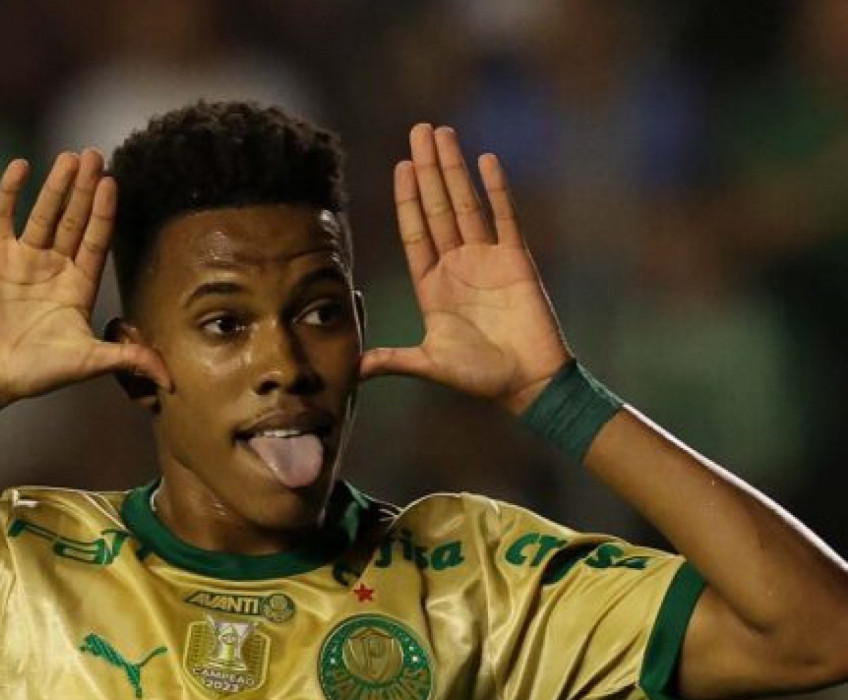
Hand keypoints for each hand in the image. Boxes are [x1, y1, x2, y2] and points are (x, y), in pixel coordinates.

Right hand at [0, 150, 170, 406]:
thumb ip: (128, 358)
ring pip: (43, 213)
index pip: (96, 241)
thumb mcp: (88, 362)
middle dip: (85, 189)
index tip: (113, 183)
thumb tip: (170, 380)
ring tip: (70, 156)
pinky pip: (2, 216)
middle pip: (74, 220)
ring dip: (56, 185)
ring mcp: (23, 259)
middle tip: (95, 154)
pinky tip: (21, 166)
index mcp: (78, 287)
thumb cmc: (35, 372)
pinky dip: (10, 191)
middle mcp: (54, 268)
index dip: (105, 213)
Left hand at [360, 125, 568, 413]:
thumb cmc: (481, 378)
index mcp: (432, 285)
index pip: (415, 232)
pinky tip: (485, 161)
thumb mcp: (428, 364)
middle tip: (418, 130)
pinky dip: (496, 190)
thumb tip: (352, 369)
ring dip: (454, 169)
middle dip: (428, 169)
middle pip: (437, 207)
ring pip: (466, 204)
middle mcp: (457, 265)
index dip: (407, 199)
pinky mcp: (517, 261)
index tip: (400, 165)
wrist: (528, 386)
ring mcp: (487, 259)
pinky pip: (505, 218)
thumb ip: (391, 361)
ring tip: (443, 133)